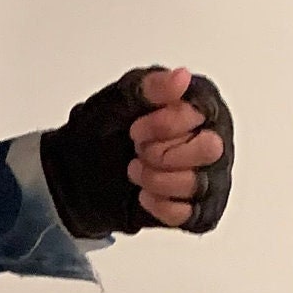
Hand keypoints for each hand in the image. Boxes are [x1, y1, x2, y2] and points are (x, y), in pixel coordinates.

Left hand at [38, 66, 234, 238]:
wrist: (79, 174)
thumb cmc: (103, 132)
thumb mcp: (117, 101)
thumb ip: (149, 88)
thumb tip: (181, 77)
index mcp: (199, 103)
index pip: (202, 113)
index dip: (164, 125)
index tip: (136, 129)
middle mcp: (214, 136)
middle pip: (210, 149)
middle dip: (163, 154)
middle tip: (138, 150)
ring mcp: (212, 174)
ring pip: (200, 183)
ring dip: (157, 180)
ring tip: (136, 170)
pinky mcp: (201, 208)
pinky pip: (194, 214)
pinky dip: (161, 206)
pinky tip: (145, 194)